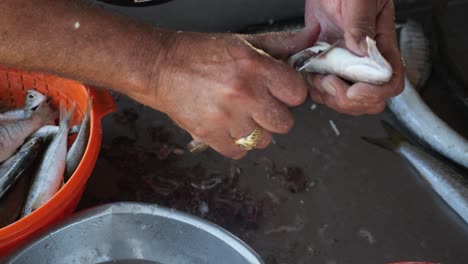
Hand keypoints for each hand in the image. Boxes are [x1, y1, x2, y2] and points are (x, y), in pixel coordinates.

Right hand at [142, 26, 319, 158]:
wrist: (160, 66)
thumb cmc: (200, 53)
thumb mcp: (243, 42)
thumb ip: (282, 44)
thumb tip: (313, 36)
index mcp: (255, 67)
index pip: (297, 93)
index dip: (289, 93)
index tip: (279, 91)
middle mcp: (244, 93)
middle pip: (284, 123)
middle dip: (274, 115)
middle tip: (257, 104)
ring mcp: (227, 117)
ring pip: (263, 141)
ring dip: (254, 132)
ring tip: (238, 115)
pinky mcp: (210, 135)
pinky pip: (239, 152)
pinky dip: (235, 144)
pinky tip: (226, 127)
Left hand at [304, 0, 403, 114]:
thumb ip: (361, 21)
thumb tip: (362, 49)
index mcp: (381, 44)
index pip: (390, 82)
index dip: (375, 93)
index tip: (355, 90)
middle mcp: (364, 59)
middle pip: (368, 99)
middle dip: (348, 100)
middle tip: (329, 82)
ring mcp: (343, 62)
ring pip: (344, 98)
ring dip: (328, 96)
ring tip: (316, 76)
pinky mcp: (324, 62)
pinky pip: (322, 87)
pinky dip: (314, 88)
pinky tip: (307, 73)